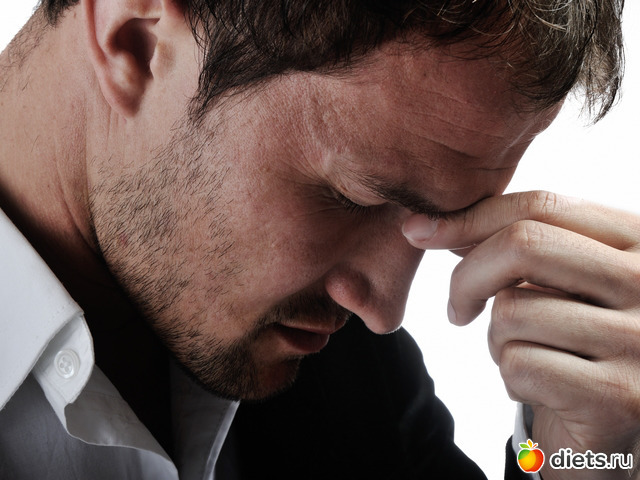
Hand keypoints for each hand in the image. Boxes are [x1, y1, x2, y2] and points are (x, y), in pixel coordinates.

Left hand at [403, 191, 639, 479]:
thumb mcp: (555, 284)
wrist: (613, 431)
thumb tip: (432, 226)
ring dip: (497, 341)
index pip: (542, 206)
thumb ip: (513, 246)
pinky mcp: (621, 396)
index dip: (470, 217)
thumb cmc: (574, 345)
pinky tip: (541, 390)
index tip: (419, 232)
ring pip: (513, 311)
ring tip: (526, 356)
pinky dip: (511, 379)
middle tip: (457, 309)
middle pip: (524, 246)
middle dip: (468, 277)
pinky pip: (520, 364)